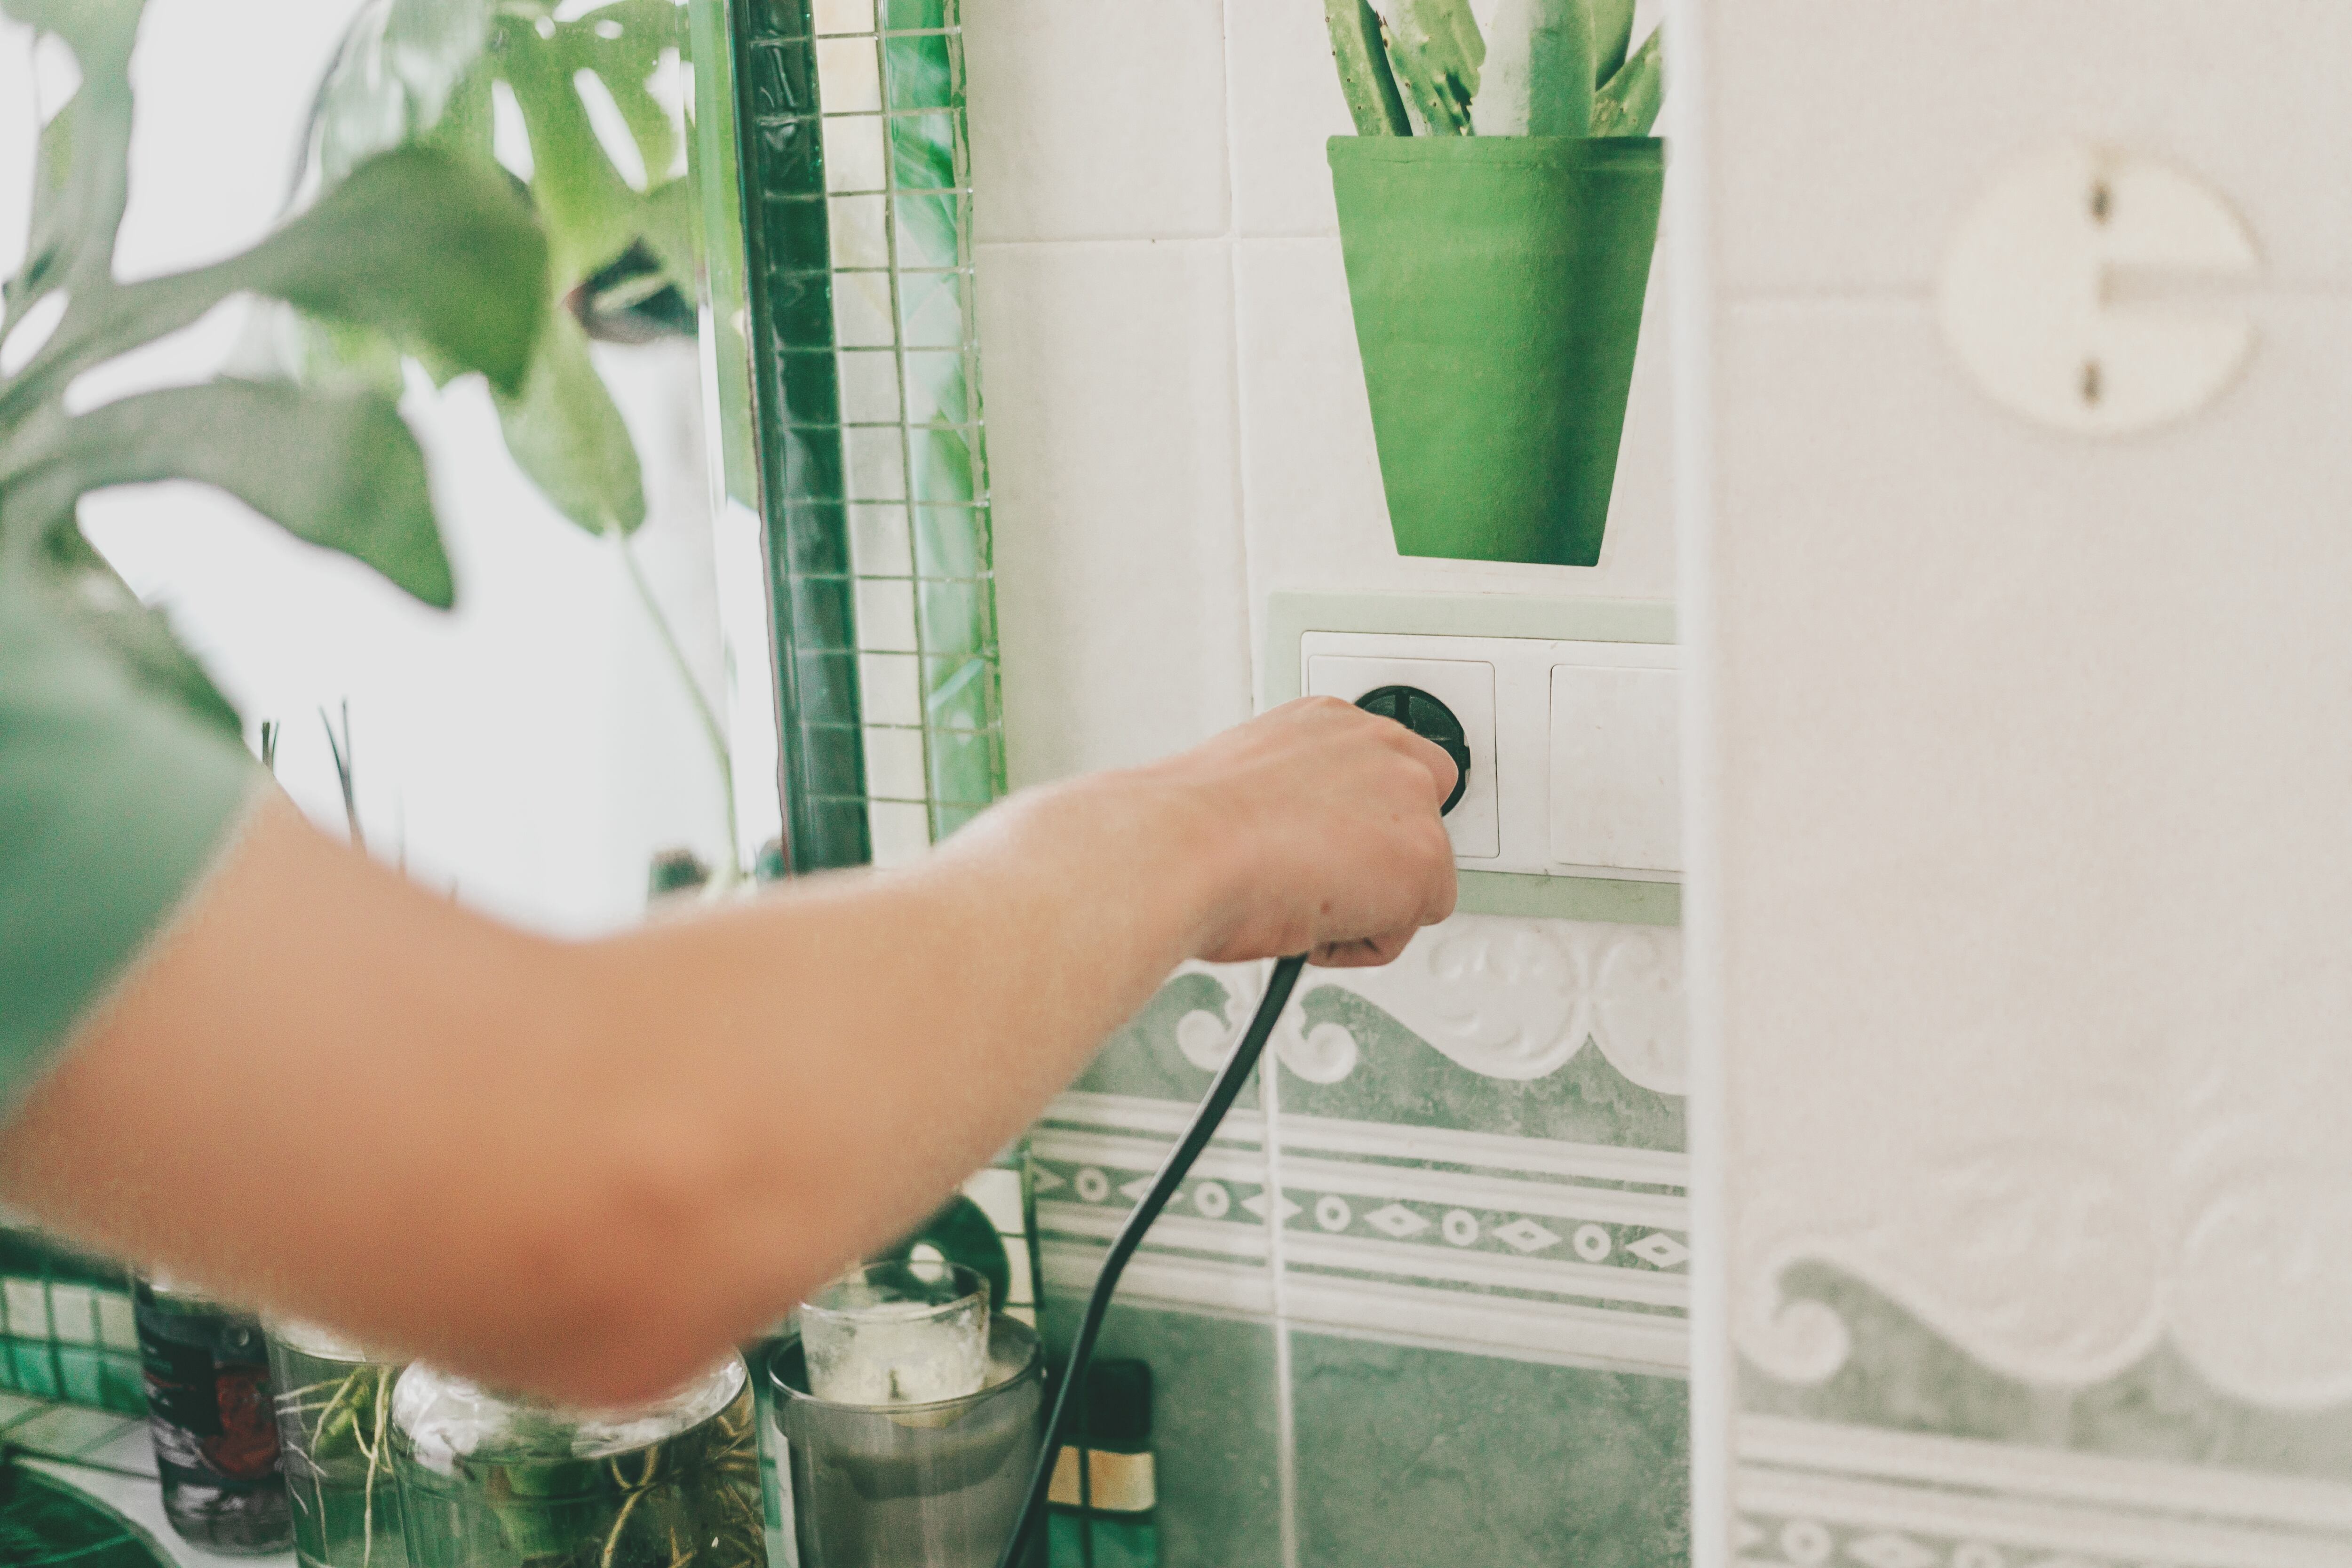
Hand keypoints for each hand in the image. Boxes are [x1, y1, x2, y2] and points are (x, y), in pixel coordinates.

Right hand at [1143, 697, 1458, 967]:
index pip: (1381, 769)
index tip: (1332, 847)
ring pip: (1412, 878)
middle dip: (1381, 859)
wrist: (1182, 850)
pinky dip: (1360, 942)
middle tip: (1323, 887)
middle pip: (1421, 815)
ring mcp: (1409, 799)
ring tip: (1299, 902)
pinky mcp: (1425, 859)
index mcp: (1328, 722)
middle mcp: (1378, 746)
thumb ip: (1292, 800)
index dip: (1360, 823)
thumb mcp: (1243, 789)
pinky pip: (1404, 927)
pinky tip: (1310, 921)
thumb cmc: (1187, 830)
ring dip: (1365, 904)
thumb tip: (1288, 839)